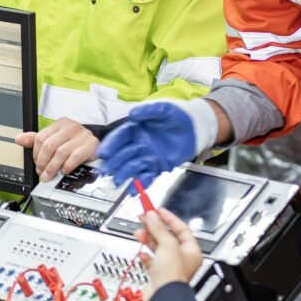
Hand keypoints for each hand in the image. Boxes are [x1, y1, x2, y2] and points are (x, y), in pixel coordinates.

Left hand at [14, 118, 98, 180]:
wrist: (95, 144)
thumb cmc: (73, 142)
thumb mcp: (55, 139)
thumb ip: (36, 140)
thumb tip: (19, 139)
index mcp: (60, 123)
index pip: (41, 137)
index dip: (35, 154)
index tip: (36, 164)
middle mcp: (71, 127)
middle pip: (50, 145)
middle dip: (43, 162)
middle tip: (41, 173)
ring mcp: (82, 135)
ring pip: (61, 152)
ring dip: (53, 167)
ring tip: (49, 175)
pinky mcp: (91, 144)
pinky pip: (75, 156)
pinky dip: (67, 166)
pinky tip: (64, 170)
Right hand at [96, 100, 216, 187]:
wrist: (196, 127)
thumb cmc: (178, 115)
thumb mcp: (163, 109)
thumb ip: (148, 111)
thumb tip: (132, 113)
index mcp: (136, 129)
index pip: (120, 137)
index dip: (111, 144)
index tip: (103, 152)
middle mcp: (138, 143)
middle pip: (122, 154)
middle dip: (113, 162)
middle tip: (105, 170)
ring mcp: (147, 156)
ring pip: (132, 166)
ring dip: (124, 174)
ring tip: (117, 181)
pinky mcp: (157, 166)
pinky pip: (146, 176)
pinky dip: (140, 183)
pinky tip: (133, 191)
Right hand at [133, 208, 202, 300]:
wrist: (162, 297)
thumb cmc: (172, 275)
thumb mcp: (167, 244)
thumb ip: (159, 228)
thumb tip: (153, 216)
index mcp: (191, 250)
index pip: (181, 228)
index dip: (169, 218)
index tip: (158, 210)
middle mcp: (182, 258)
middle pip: (167, 237)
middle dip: (155, 227)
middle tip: (144, 218)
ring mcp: (170, 266)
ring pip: (158, 247)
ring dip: (148, 238)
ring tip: (139, 232)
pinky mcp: (158, 274)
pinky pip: (151, 260)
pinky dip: (146, 255)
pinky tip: (142, 252)